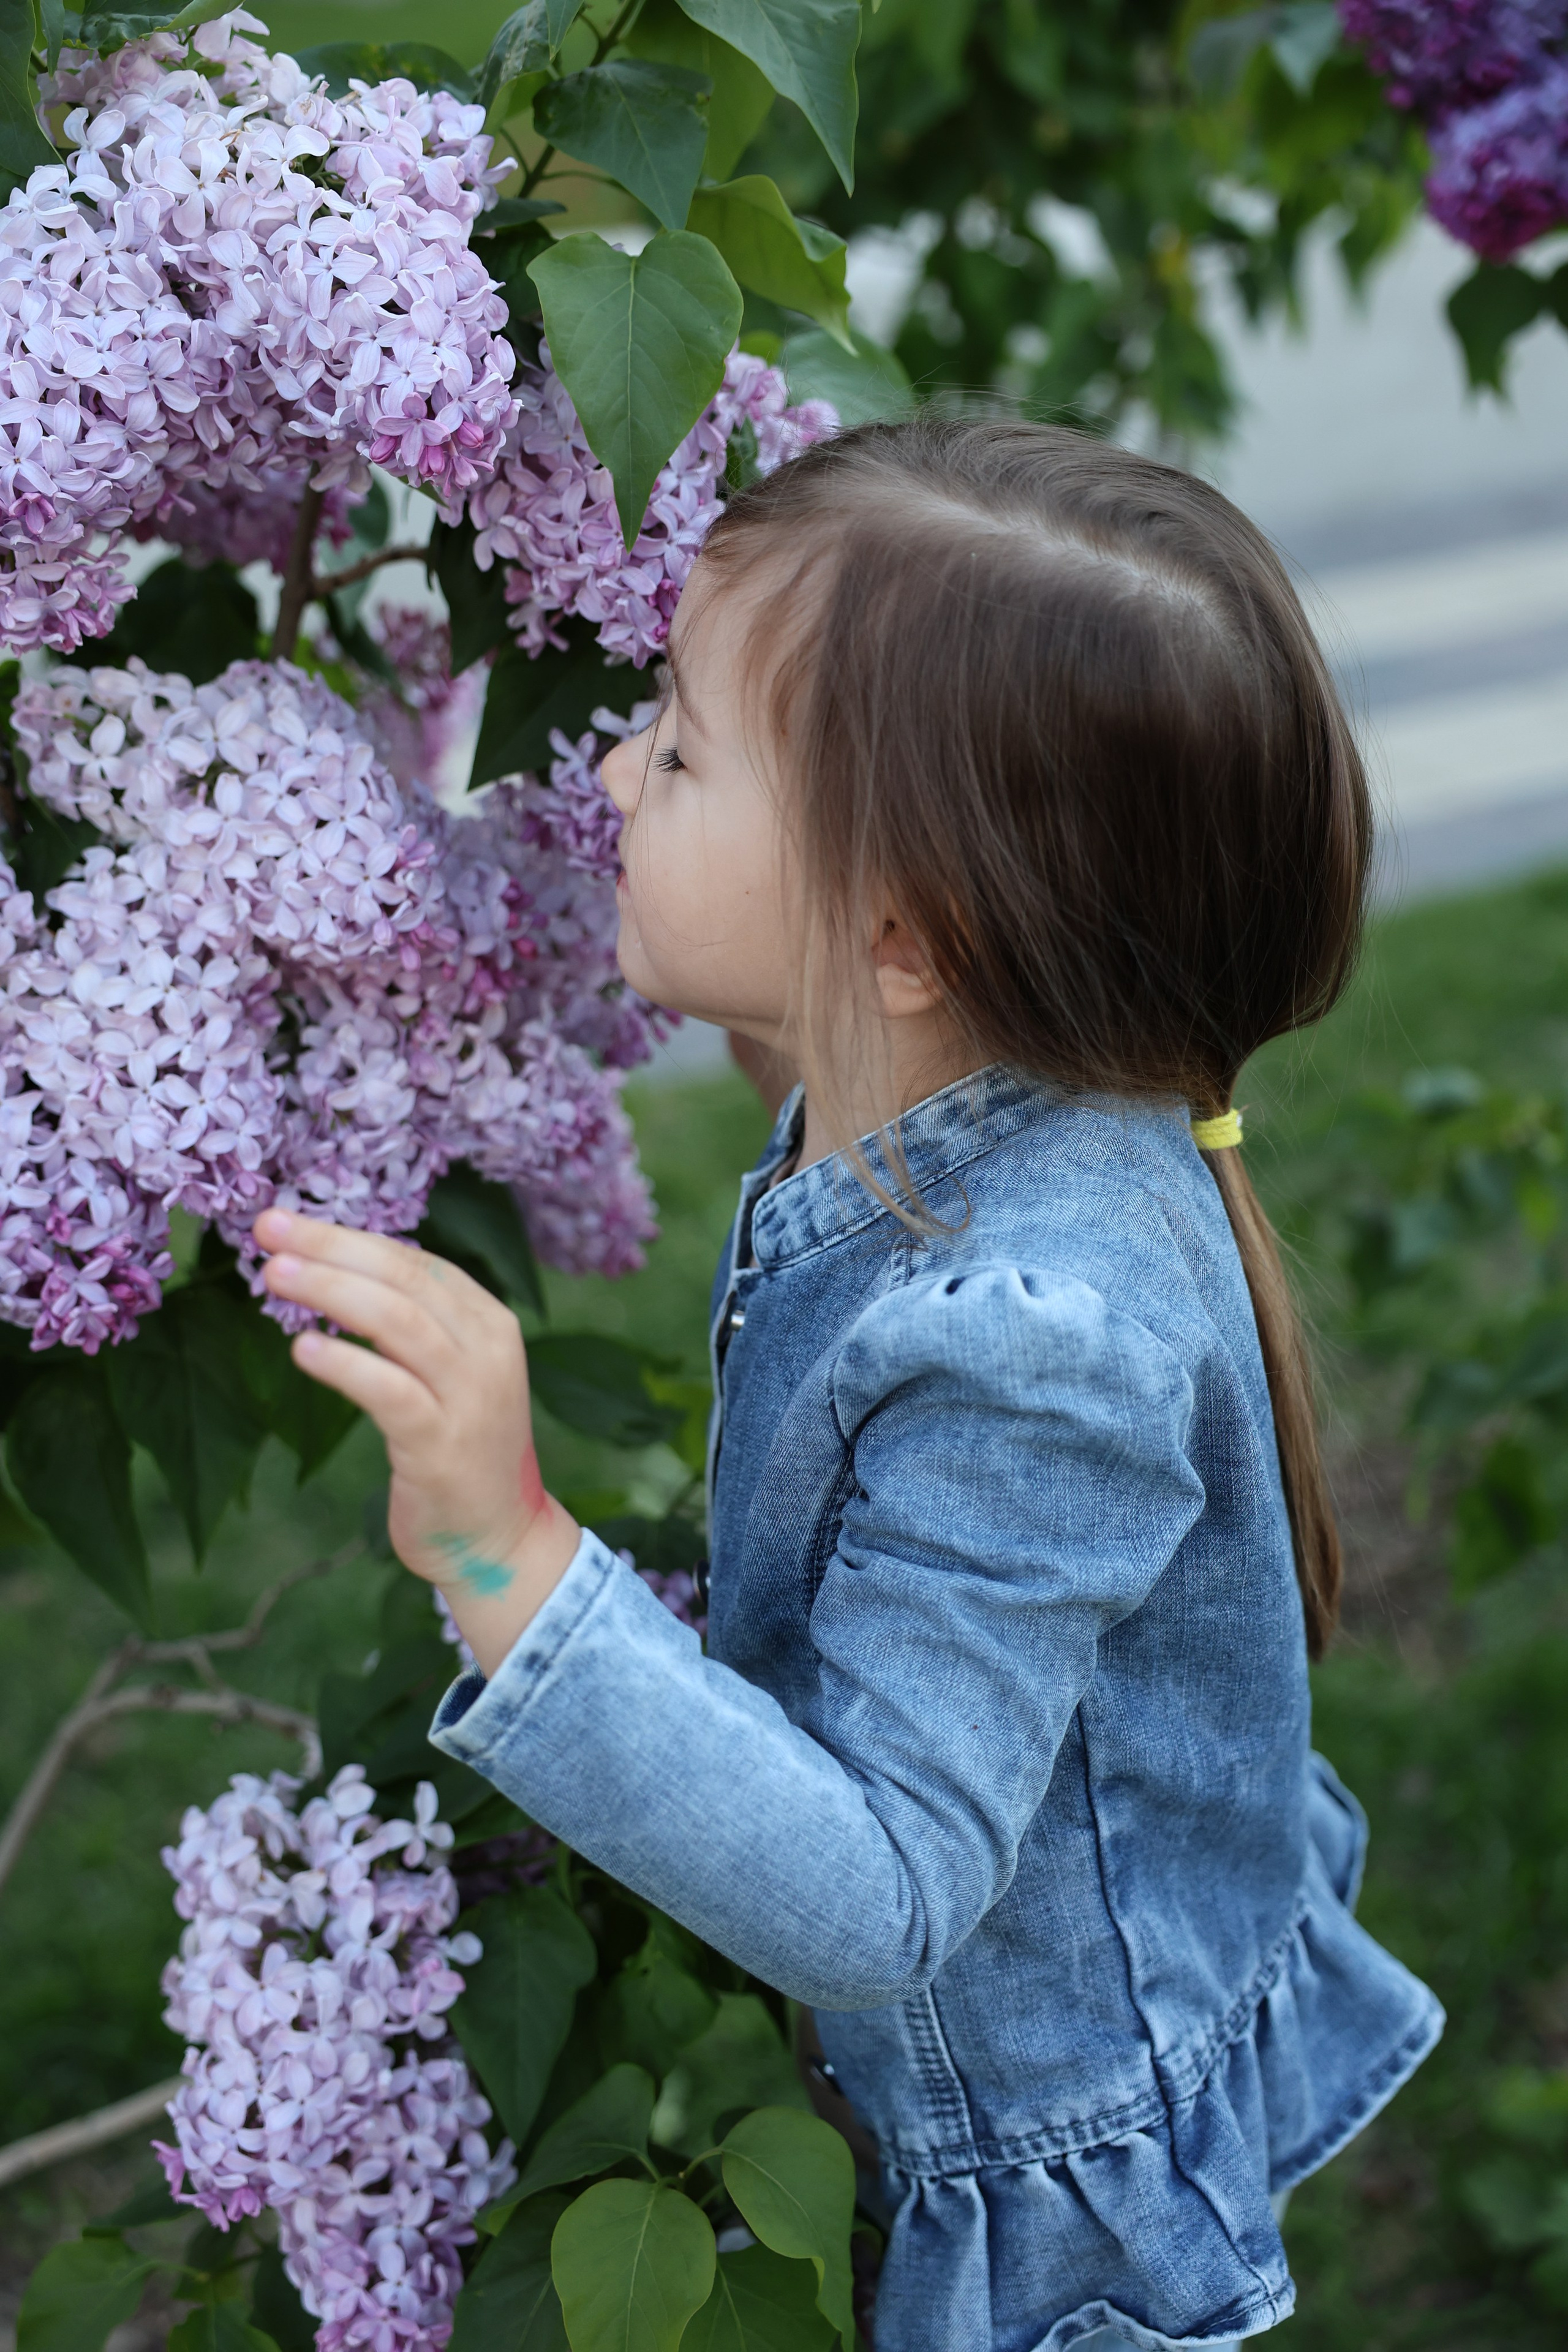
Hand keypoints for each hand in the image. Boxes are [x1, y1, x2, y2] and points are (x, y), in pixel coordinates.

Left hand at [252, 1208, 579, 1673]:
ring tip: (275, 1275)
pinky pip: (389, 1390)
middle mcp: (488, 1349)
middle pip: (404, 1277)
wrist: (499, 1538)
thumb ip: (411, 1328)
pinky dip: (345, 1364)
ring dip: (332, 1290)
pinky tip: (303, 1349)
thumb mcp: (448, 1375)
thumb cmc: (459, 1451)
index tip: (286, 1222)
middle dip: (332, 1246)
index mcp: (489, 1322)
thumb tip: (335, 1275)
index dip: (348, 1236)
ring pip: (400, 1321)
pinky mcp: (442, 1444)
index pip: (415, 1261)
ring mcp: (470, 1396)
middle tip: (269, 1230)